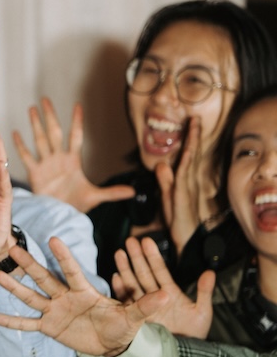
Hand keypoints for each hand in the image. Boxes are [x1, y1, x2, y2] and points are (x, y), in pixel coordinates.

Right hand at [0, 237, 144, 355]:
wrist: (112, 345)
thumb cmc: (123, 326)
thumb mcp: (135, 317)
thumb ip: (146, 305)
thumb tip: (166, 295)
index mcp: (85, 291)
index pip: (72, 271)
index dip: (63, 257)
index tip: (52, 239)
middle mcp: (66, 297)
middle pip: (44, 278)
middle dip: (30, 265)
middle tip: (13, 247)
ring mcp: (55, 311)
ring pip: (31, 296)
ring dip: (15, 287)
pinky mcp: (49, 327)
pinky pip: (26, 324)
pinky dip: (10, 321)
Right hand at [12, 99, 135, 213]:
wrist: (60, 216)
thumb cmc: (77, 205)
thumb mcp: (95, 197)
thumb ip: (112, 192)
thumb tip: (134, 192)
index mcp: (73, 161)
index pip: (75, 136)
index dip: (76, 122)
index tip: (77, 106)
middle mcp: (58, 158)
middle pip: (54, 132)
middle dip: (50, 116)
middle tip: (45, 99)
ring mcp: (46, 164)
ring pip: (40, 140)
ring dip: (36, 125)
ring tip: (32, 109)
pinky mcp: (35, 173)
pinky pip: (26, 157)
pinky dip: (21, 146)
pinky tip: (15, 133)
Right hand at [112, 236, 214, 337]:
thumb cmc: (193, 336)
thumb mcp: (202, 312)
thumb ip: (204, 292)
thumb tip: (210, 272)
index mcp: (170, 293)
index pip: (160, 270)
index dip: (153, 256)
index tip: (146, 241)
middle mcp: (155, 298)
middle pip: (144, 273)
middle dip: (136, 257)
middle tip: (130, 240)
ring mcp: (145, 307)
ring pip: (133, 284)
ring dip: (126, 269)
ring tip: (119, 253)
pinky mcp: (137, 318)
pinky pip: (126, 302)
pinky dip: (120, 290)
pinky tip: (115, 277)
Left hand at [154, 115, 214, 253]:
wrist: (185, 238)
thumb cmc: (177, 219)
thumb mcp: (167, 196)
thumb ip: (164, 180)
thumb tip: (161, 164)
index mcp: (184, 179)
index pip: (186, 155)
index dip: (188, 140)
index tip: (189, 124)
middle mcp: (189, 180)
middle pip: (191, 153)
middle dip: (193, 135)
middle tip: (195, 118)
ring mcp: (187, 186)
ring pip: (190, 160)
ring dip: (192, 143)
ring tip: (193, 126)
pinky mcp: (183, 195)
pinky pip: (184, 175)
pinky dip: (186, 162)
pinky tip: (187, 152)